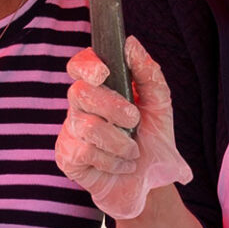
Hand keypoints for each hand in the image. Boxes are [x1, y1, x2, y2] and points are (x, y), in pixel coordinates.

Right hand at [55, 37, 192, 219]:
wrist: (151, 184)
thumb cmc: (152, 141)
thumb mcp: (160, 106)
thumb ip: (149, 74)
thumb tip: (131, 43)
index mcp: (101, 89)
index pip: (80, 66)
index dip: (86, 65)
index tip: (104, 72)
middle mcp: (81, 107)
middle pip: (80, 92)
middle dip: (113, 107)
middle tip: (134, 121)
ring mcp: (71, 132)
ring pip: (87, 125)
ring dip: (120, 141)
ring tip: (133, 151)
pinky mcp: (67, 158)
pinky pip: (84, 152)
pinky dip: (112, 160)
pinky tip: (121, 165)